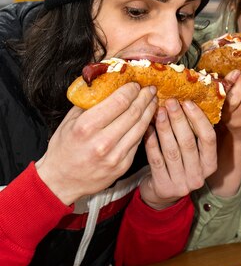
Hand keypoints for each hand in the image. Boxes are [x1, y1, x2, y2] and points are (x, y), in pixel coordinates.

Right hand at [36, 83, 157, 204]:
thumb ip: (87, 103)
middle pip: (133, 113)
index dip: (131, 90)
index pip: (118, 102)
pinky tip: (146, 119)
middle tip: (150, 89)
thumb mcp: (69, 121)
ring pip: (140, 128)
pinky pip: (138, 142)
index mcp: (86, 127)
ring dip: (149, 111)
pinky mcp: (122, 166)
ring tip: (153, 101)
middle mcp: (102, 142)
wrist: (61, 182)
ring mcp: (114, 156)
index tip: (135, 84)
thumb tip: (105, 84)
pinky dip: (144, 128)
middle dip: (144, 98)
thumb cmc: (63, 149)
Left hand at [140, 98, 216, 207]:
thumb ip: (193, 134)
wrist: (163, 194)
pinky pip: (156, 159)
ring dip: (164, 128)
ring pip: (171, 150)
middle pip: (188, 142)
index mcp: (210, 164)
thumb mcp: (192, 154)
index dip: (198, 119)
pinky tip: (147, 127)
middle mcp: (198, 176)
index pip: (209, 138)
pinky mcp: (164, 186)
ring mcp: (181, 183)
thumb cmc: (179, 165)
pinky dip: (151, 141)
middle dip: (178, 119)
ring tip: (158, 111)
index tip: (187, 102)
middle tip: (170, 102)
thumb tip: (184, 102)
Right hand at [220, 69, 240, 140]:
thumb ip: (226, 88)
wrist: (235, 134)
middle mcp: (229, 115)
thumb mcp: (222, 102)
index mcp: (218, 108)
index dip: (230, 81)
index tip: (237, 70)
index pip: (223, 93)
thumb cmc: (227, 112)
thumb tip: (236, 72)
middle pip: (238, 96)